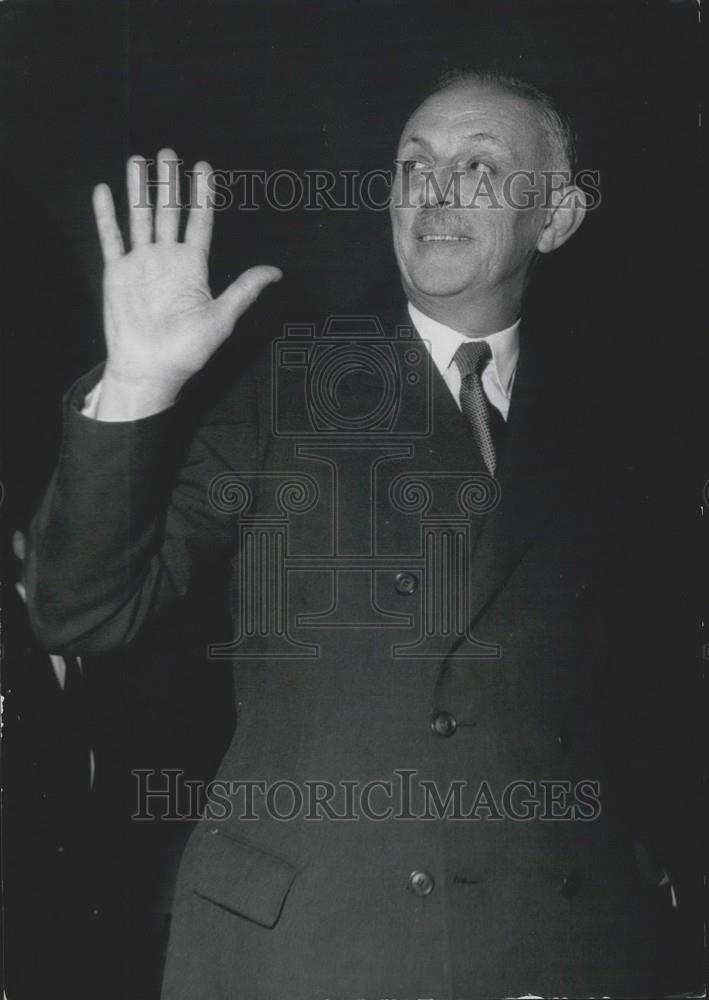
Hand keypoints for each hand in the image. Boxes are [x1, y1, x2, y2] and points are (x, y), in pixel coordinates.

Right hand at [92, 148, 281, 417]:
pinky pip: (110, 238)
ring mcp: (141, 263)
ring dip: (139, 190)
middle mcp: (167, 259)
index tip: (203, 167)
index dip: (202, 195)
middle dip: (169, 183)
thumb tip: (276, 271)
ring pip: (139, 217)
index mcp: (193, 267)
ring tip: (138, 161)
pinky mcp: (116, 272)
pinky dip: (106, 215)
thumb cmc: (187, 350)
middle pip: (168, 212)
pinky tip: (104, 190)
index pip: (200, 222)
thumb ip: (244, 290)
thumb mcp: (222, 318)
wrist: (150, 369)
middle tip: (168, 153)